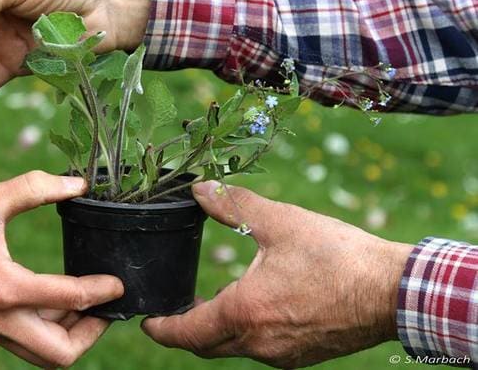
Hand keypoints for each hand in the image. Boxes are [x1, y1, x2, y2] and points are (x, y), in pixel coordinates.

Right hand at [0, 171, 123, 366]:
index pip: (70, 300)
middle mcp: (0, 318)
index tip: (119, 284)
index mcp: (4, 287)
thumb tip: (78, 184)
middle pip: (60, 355)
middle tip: (103, 306)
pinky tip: (55, 302)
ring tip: (85, 304)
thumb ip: (36, 187)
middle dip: (91, 334)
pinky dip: (49, 332)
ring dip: (71, 337)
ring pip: (44, 357)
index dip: (102, 291)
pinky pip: (27, 344)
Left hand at [141, 181, 413, 367]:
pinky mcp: (303, 357)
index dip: (161, 329)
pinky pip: (261, 350)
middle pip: (206, 346)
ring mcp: (282, 356)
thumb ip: (234, 205)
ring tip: (212, 303)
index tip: (147, 321)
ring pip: (234, 349)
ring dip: (218, 330)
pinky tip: (255, 309)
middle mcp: (259, 344)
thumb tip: (199, 188)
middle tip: (173, 312)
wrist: (393, 291)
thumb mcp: (280, 222)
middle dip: (184, 332)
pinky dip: (246, 334)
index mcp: (245, 312)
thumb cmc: (337, 256)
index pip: (187, 333)